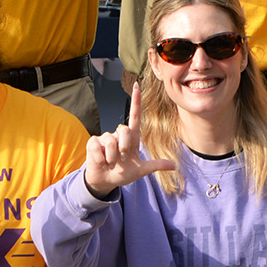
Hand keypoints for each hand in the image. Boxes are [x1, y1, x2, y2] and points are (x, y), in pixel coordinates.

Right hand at [80, 84, 174, 198]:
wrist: (105, 181)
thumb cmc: (122, 173)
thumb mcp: (140, 170)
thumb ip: (155, 166)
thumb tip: (174, 166)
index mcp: (131, 138)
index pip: (135, 116)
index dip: (136, 101)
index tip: (137, 85)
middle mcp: (118, 134)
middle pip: (124, 130)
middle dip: (123, 148)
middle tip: (121, 160)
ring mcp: (105, 138)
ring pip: (110, 142)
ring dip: (111, 158)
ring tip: (110, 164)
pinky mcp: (93, 143)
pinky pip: (97, 148)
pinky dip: (101, 159)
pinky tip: (101, 163)